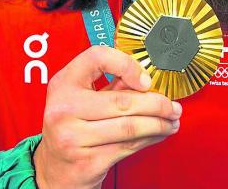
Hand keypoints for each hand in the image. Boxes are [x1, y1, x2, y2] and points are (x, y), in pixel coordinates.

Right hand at [33, 45, 181, 188]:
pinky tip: (158, 133)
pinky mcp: (87, 162)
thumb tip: (148, 80)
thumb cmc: (71, 128)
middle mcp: (64, 108)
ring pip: (129, 126)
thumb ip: (111, 85)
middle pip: (122, 100)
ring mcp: (73, 137)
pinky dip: (150, 139)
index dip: (126, 64)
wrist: (54, 170)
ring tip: (171, 120)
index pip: (97, 57)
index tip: (145, 79)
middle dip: (156, 103)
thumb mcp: (81, 99)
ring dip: (158, 123)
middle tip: (172, 105)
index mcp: (63, 84)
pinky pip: (128, 147)